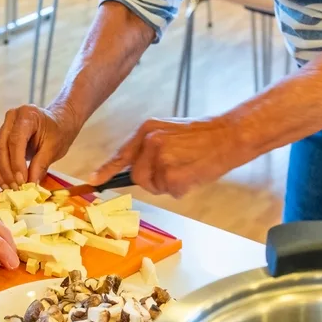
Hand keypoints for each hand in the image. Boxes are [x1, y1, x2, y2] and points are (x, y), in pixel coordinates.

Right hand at [0, 105, 79, 188]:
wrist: (57, 123)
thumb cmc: (58, 133)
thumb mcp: (54, 148)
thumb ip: (41, 165)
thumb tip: (30, 185)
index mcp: (26, 115)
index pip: (15, 141)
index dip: (16, 163)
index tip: (22, 181)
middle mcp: (11, 118)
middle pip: (0, 147)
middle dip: (6, 171)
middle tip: (15, 188)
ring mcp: (3, 127)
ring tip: (9, 188)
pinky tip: (4, 182)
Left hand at [92, 116, 252, 197]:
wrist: (228, 135)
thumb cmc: (202, 136)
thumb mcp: (168, 131)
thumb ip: (149, 147)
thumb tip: (135, 169)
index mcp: (146, 130)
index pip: (121, 155)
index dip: (106, 170)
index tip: (92, 181)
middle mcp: (149, 142)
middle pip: (137, 177)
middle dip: (154, 180)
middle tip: (176, 168)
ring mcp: (159, 159)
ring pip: (154, 186)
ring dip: (169, 185)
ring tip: (187, 168)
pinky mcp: (172, 175)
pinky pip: (170, 191)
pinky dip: (182, 188)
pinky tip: (194, 173)